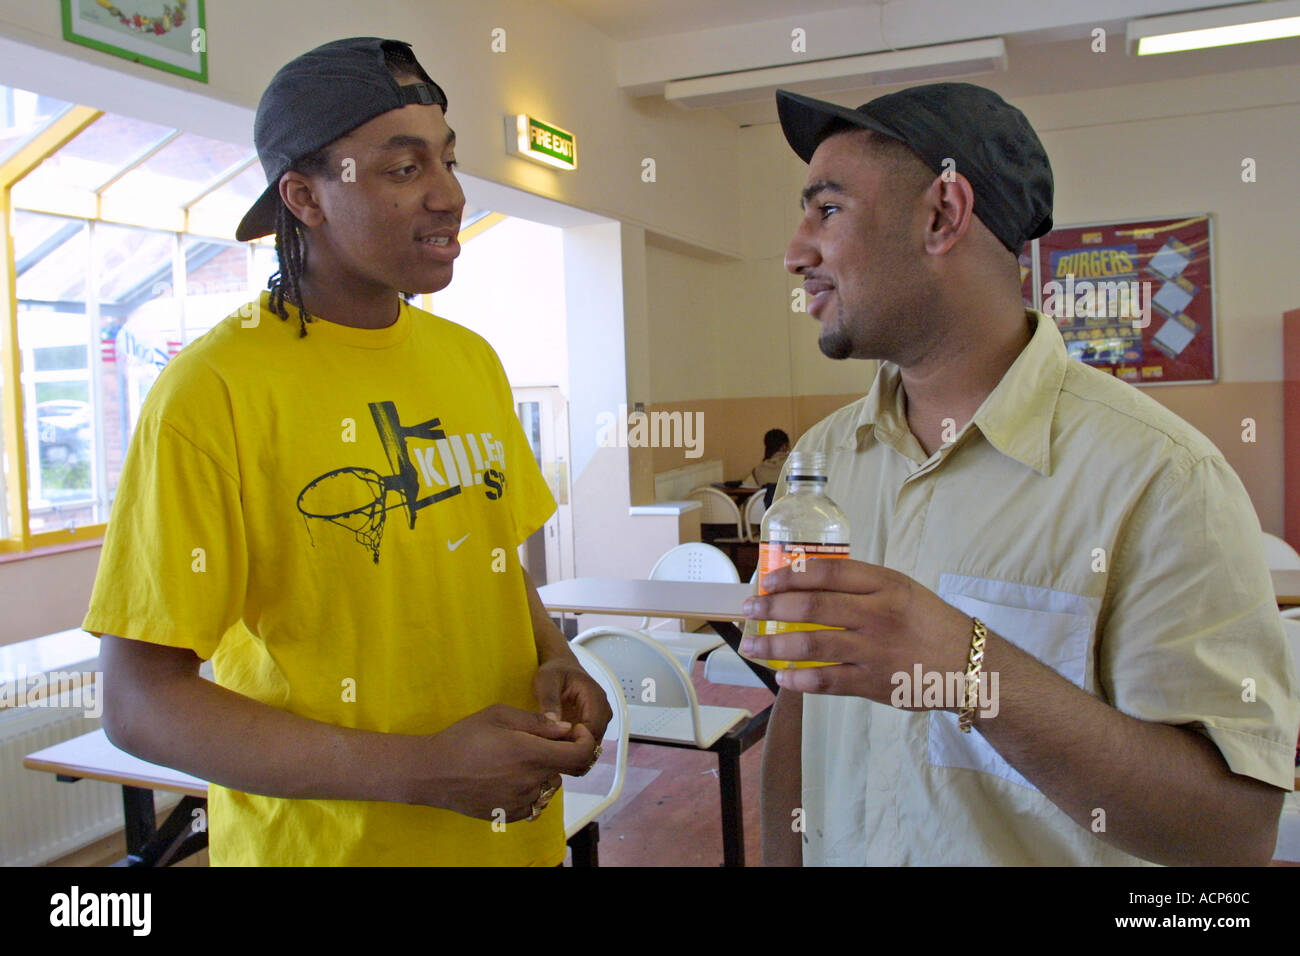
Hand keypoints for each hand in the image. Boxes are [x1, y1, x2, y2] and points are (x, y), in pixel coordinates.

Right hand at [410, 704, 596, 820]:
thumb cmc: (464, 738)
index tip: (576, 731)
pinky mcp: (510, 814)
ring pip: (551, 786)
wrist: (433, 772)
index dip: (586, 740)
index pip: (580, 754)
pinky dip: (531, 789)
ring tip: (520, 759)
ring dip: (546, 772)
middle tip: (541, 741)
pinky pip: (535, 802)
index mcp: (530, 754)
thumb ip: (538, 722)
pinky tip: (510, 776)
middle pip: (566, 770)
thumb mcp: (499, 715)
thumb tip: (566, 729)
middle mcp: (530, 781)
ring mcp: (521, 801)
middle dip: (562, 753)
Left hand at [533, 656, 612, 757]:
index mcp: (595, 697)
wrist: (561, 667)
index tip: (553, 741)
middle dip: (572, 749)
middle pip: (594, 741)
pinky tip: (555, 746)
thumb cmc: (555, 671)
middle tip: (548, 749)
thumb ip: (550, 701)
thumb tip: (554, 723)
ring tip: (550, 746)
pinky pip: (587, 744)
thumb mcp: (546, 681)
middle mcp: (603, 710)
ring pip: (591, 746)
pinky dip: (572, 749)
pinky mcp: (593, 727)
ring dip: (572, 751)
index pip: (593, 730)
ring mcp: (600, 720)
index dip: (574, 741)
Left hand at [739, 559, 973, 704]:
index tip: (767, 581)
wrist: (968, 665)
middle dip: (772, 609)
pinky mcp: (873, 682)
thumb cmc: (928, 623)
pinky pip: (827, 680)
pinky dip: (799, 679)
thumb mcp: (901, 589)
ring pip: (812, 644)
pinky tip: (783, 677)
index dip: (790, 575)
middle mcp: (878, 614)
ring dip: (774, 646)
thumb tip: (806, 583)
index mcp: (885, 584)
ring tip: (753, 648)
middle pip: (812, 606)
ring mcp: (874, 650)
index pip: (827, 572)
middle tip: (749, 612)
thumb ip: (860, 585)